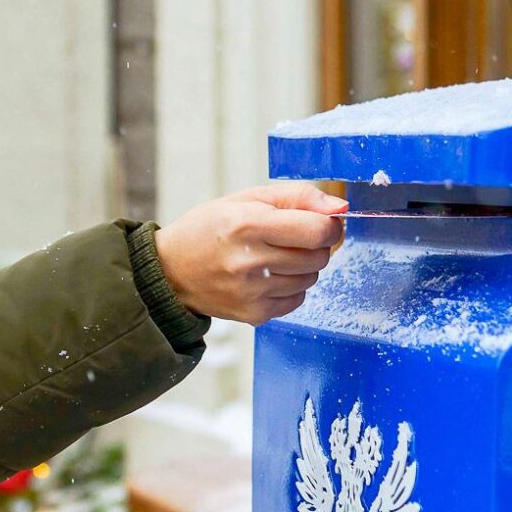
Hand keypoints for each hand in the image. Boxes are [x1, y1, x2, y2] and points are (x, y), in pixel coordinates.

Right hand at [153, 183, 347, 325]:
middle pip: (319, 256)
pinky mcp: (254, 314)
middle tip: (292, 238)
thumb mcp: (246, 198)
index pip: (318, 230)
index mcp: (248, 224)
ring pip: (311, 278)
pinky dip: (291, 287)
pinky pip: (297, 300)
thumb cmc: (208, 229)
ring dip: (303, 266)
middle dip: (315, 245)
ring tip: (274, 257)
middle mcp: (250, 261)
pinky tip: (267, 276)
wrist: (171, 271)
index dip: (329, 225)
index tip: (322, 221)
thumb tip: (341, 207)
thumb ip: (298, 197)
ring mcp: (252, 292)